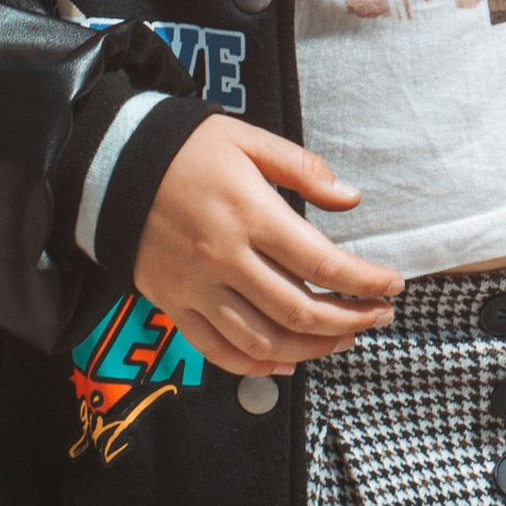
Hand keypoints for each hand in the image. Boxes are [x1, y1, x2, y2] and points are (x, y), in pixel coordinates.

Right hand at [133, 113, 402, 371]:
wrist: (112, 168)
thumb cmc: (188, 148)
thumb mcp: (248, 140)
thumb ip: (303, 169)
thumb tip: (351, 199)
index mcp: (249, 214)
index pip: (320, 263)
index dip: (363, 281)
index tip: (393, 285)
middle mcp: (224, 258)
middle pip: (298, 311)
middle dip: (350, 320)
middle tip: (380, 316)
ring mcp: (197, 289)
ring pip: (264, 341)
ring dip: (313, 348)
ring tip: (345, 338)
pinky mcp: (174, 306)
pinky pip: (220, 351)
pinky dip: (259, 366)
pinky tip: (290, 362)